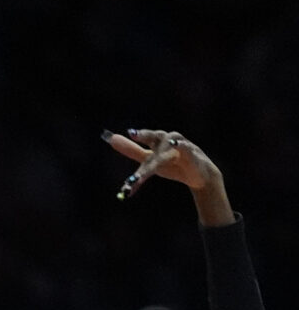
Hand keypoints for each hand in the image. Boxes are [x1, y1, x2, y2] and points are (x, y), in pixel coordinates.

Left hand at [108, 129, 230, 223]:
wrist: (198, 176)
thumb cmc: (172, 165)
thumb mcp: (149, 159)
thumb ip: (132, 151)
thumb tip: (112, 140)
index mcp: (157, 143)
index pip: (142, 141)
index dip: (128, 142)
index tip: (110, 139)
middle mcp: (167, 141)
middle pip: (155, 136)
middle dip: (145, 135)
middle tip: (133, 133)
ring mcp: (180, 146)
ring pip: (169, 144)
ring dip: (161, 146)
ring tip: (155, 147)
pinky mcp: (192, 154)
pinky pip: (186, 147)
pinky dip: (180, 145)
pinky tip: (174, 144)